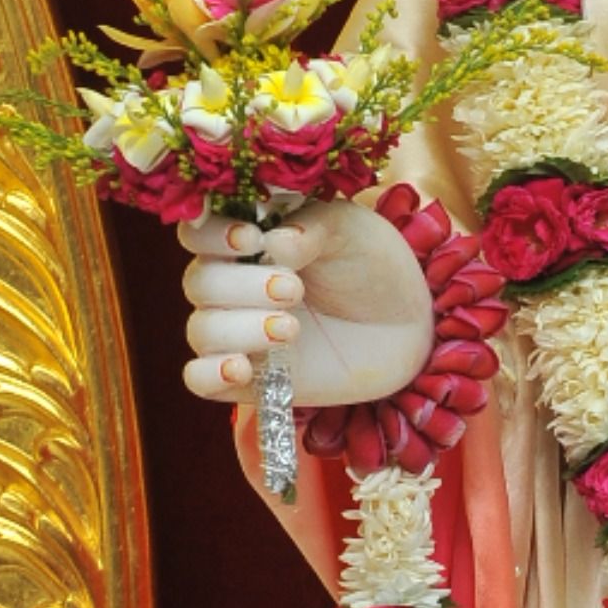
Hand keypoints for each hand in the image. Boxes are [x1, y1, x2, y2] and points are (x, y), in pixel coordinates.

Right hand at [177, 201, 433, 410]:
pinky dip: (210, 374)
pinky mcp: (249, 378)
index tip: (251, 240)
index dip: (212, 235)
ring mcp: (237, 333)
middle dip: (242, 286)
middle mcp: (231, 286)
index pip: (198, 233)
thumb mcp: (351, 231)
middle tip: (294, 289)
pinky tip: (241, 368)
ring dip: (238, 329)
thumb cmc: (372, 265)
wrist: (409, 326)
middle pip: (200, 283)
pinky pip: (200, 379)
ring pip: (201, 330)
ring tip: (290, 329)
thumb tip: (274, 242)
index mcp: (245, 241)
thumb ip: (311, 228)